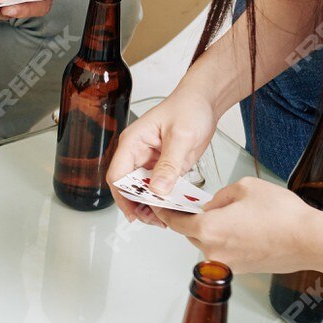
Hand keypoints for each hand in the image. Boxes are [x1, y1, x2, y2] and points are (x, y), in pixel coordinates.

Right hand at [109, 90, 221, 223]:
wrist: (204, 102)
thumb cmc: (188, 108)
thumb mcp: (181, 136)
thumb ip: (169, 164)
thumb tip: (158, 189)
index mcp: (133, 143)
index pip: (118, 175)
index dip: (124, 196)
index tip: (135, 212)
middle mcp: (137, 154)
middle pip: (127, 187)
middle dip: (138, 206)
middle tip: (155, 220)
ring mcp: (150, 162)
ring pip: (142, 190)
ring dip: (150, 206)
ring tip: (164, 219)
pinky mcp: (164, 167)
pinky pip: (159, 188)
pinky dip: (164, 200)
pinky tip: (173, 208)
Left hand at [144, 177, 322, 273]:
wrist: (312, 240)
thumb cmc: (284, 215)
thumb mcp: (245, 188)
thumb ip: (220, 197)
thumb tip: (213, 206)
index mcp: (209, 229)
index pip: (174, 221)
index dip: (164, 211)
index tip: (158, 204)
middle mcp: (214, 251)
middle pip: (190, 233)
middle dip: (192, 219)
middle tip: (197, 205)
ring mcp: (228, 264)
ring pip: (208, 243)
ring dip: (212, 230)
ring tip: (234, 216)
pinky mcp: (242, 270)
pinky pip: (225, 252)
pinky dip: (228, 241)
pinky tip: (246, 229)